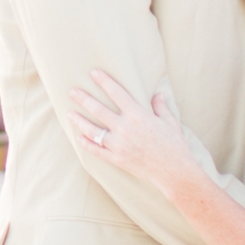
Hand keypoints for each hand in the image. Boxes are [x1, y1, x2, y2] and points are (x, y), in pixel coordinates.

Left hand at [69, 69, 184, 188]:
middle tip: (72, 91)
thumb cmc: (175, 146)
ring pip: (93, 130)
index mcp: (138, 116)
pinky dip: (87, 144)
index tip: (93, 73)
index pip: (117, 93)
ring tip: (70, 114)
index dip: (104, 81)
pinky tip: (79, 137)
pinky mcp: (117, 159)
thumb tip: (157, 95)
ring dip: (79, 121)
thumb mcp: (170, 123)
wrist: (174, 172)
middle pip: (98, 110)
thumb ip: (161, 107)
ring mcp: (119, 145)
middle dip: (83, 99)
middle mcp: (125, 128)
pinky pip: (97, 150)